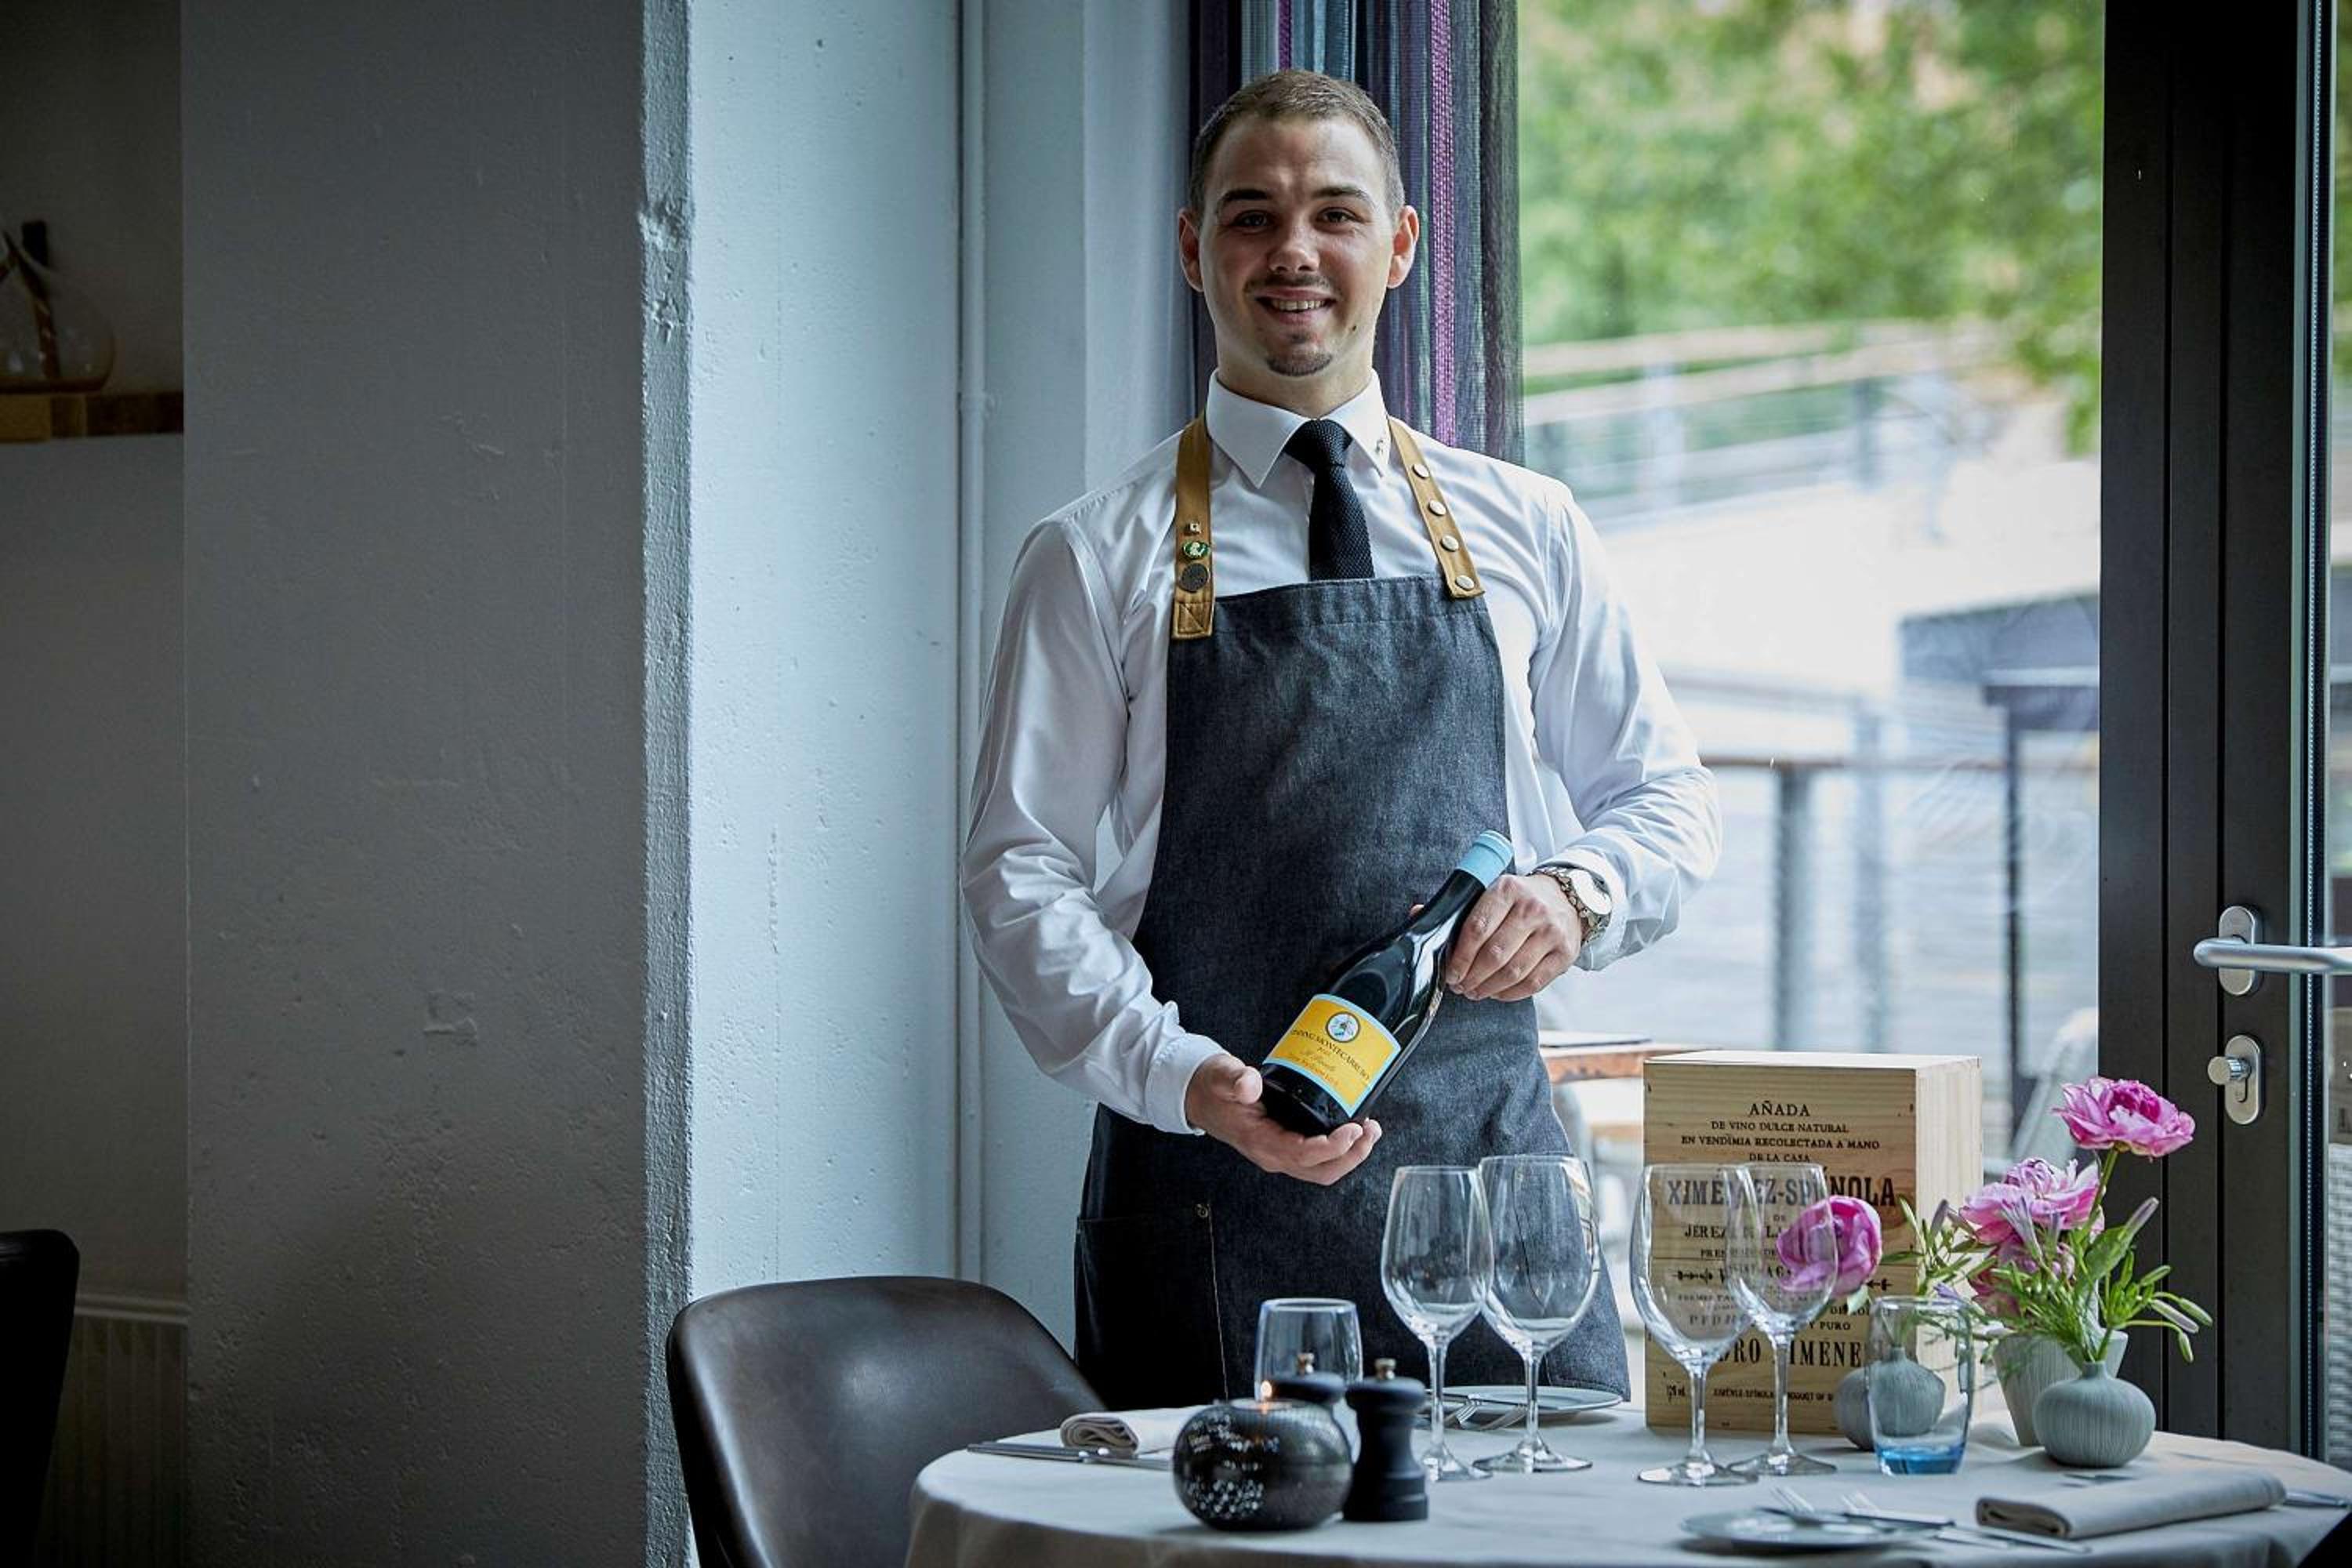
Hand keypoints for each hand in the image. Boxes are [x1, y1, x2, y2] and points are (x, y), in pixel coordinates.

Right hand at [1183, 1052, 1383, 1185]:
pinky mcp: (1287, 1147)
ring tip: (1370, 1131)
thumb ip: (1235, 1079)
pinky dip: (1340, 1149)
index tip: (1352, 1129)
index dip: (1332, 1147)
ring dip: (1350, 1156)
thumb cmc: (1213, 1088)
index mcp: (1260, 1143)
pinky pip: (1319, 1159)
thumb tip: (1249, 1084)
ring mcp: (1281, 1155)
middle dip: (1351, 1156)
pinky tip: (1353, 1128)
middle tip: (1370, 1130)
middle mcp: (1273, 1155)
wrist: (1201, 1097)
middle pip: (1321, 1172)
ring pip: (1323, 1170)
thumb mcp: (1221, 1077)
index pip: (1303, 1155)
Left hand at [1443, 873, 1581, 1001]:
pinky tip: (1497, 993)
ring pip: (1514, 972)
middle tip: (1460, 987)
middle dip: (1472, 977)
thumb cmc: (1520, 899)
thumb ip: (1459, 907)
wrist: (1568, 897)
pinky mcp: (1565, 953)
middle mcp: (1532, 909)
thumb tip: (1418, 913)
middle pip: (1495, 954)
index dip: (1460, 957)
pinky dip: (1511, 994)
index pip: (1477, 929)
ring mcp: (1551, 932)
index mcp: (1507, 889)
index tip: (1450, 973)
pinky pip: (1534, 982)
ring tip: (1475, 992)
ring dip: (1489, 988)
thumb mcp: (1492, 892)